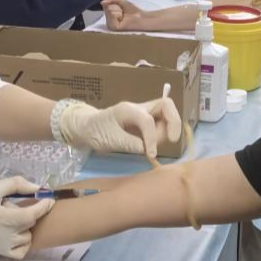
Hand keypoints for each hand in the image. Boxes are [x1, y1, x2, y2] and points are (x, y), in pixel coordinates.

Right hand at [0, 177, 53, 258]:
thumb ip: (17, 185)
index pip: (31, 215)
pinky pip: (20, 252)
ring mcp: (0, 246)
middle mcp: (2, 235)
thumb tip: (38, 188)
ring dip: (24, 228)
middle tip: (9, 205)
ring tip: (8, 219)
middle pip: (29, 224)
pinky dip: (22, 243)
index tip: (49, 199)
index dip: (44, 206)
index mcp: (0, 217)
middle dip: (27, 213)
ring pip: (26, 238)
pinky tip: (15, 233)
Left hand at [60, 97, 181, 156]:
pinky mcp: (146, 123)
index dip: (152, 138)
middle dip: (174, 122)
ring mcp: (144, 114)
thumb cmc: (96, 132)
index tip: (151, 154)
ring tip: (154, 146)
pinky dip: (164, 133)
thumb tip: (147, 149)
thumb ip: (129, 143)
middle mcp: (140, 108)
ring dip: (168, 130)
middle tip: (171, 140)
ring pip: (167, 115)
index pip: (148, 121)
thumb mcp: (110, 140)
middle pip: (167, 105)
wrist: (87, 128)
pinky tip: (153, 145)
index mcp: (129, 109)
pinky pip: (162, 124)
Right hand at [101, 0, 144, 31]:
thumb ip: (110, 0)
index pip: (105, 5)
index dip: (115, 4)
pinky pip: (111, 14)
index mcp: (109, 16)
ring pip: (109, 11)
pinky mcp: (113, 27)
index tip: (121, 9)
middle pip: (107, 8)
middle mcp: (108, 21)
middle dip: (116, 7)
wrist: (140, 17)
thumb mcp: (120, 1)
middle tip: (123, 13)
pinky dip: (117, 14)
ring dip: (118, 11)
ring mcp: (110, 25)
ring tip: (123, 16)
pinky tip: (122, 19)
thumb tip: (101, 2)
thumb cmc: (132, 10)